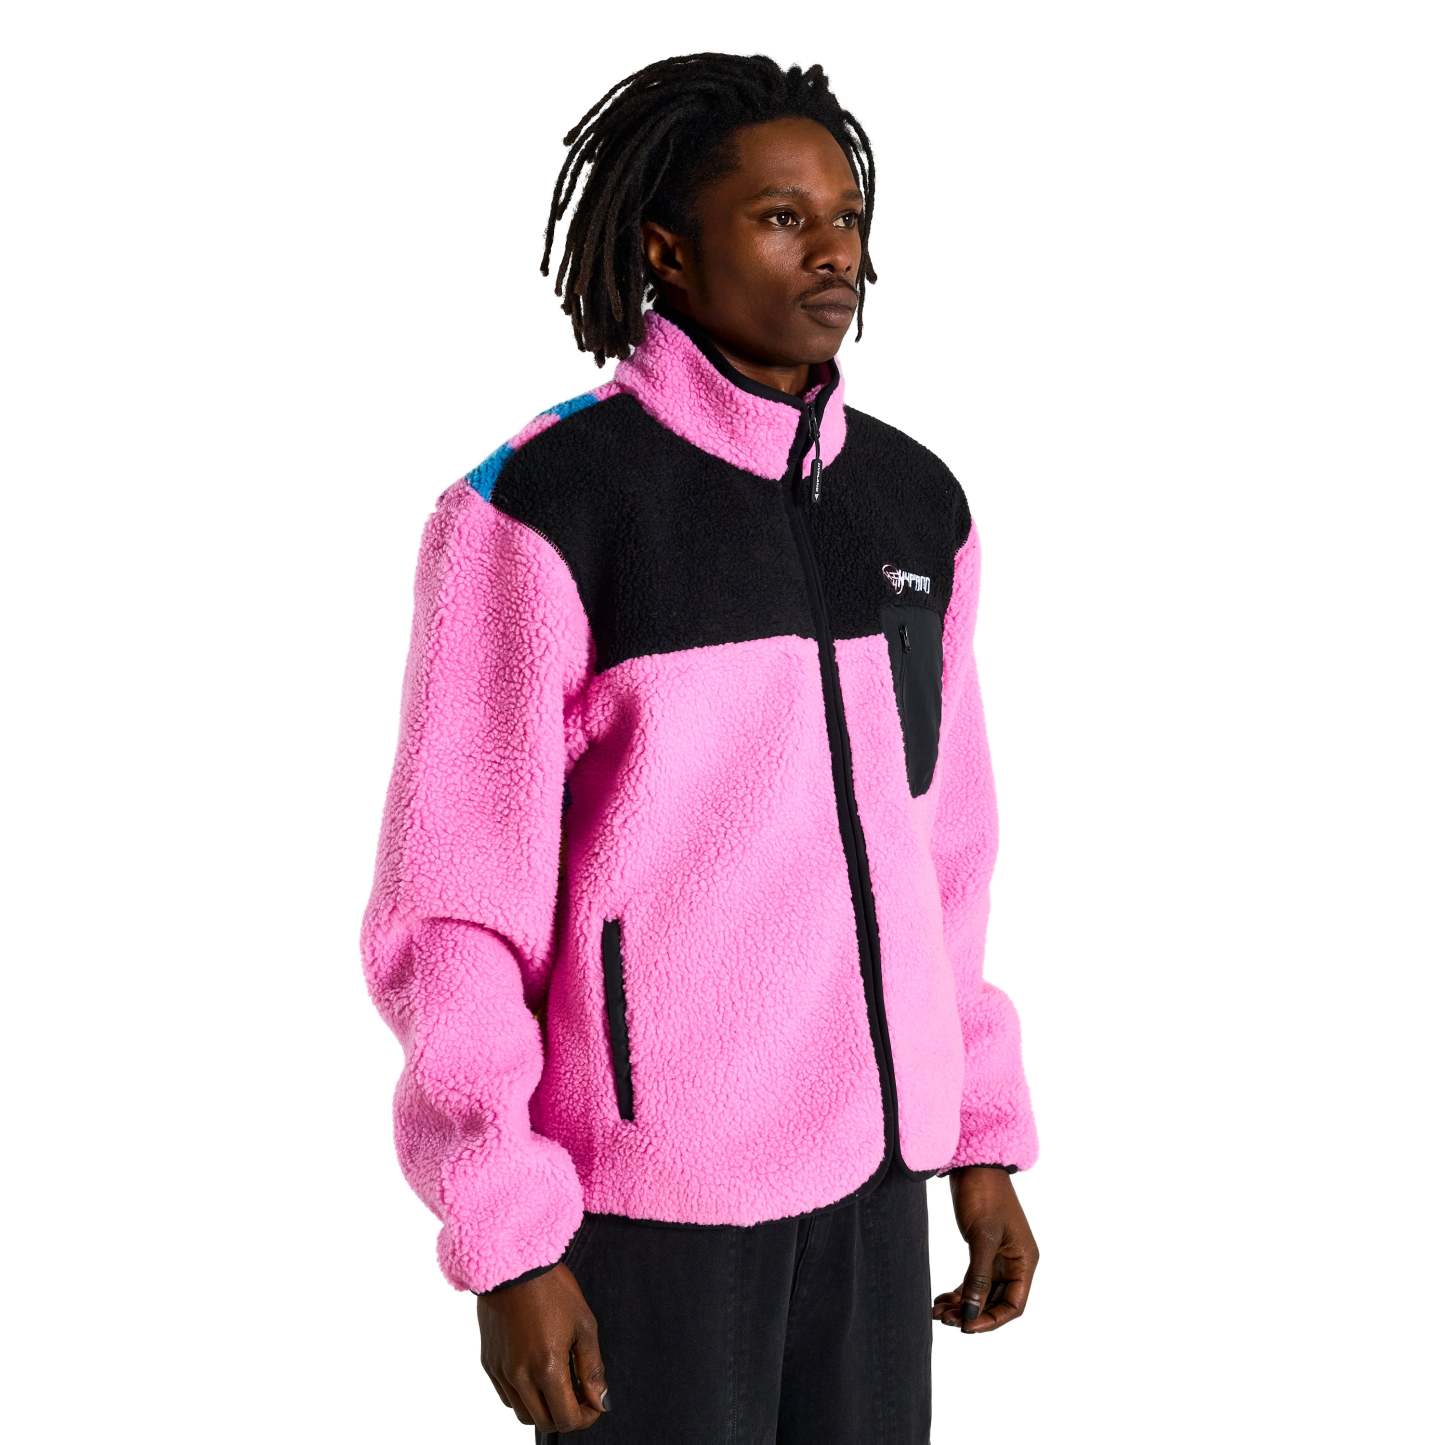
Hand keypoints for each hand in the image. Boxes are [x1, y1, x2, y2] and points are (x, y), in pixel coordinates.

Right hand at [477, 1263, 609, 1431]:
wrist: (513, 1265)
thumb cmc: (552, 1289)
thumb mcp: (583, 1325)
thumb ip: (592, 1368)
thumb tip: (601, 1401)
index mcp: (547, 1368)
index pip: (566, 1419)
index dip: (586, 1417)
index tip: (594, 1403)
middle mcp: (520, 1376)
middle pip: (544, 1422)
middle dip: (566, 1415)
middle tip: (579, 1395)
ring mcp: (501, 1372)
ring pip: (523, 1413)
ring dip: (544, 1408)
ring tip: (558, 1382)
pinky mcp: (489, 1363)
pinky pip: (507, 1396)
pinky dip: (524, 1396)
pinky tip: (536, 1372)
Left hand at [933, 1167, 1038, 1333]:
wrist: (973, 1163)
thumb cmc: (984, 1195)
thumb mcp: (982, 1238)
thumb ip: (978, 1277)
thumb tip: (971, 1315)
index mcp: (1024, 1261)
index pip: (1013, 1305)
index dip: (991, 1320)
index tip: (966, 1328)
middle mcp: (1014, 1262)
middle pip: (995, 1302)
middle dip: (971, 1314)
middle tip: (944, 1320)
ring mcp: (998, 1257)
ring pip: (981, 1293)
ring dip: (962, 1305)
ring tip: (937, 1313)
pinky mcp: (982, 1249)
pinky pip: (972, 1279)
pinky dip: (958, 1291)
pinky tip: (940, 1300)